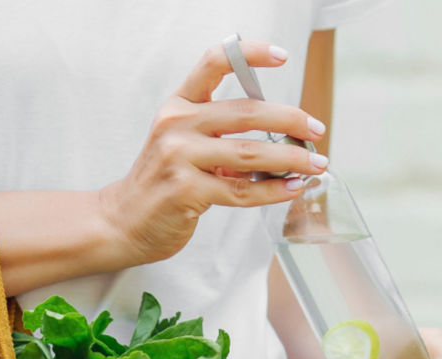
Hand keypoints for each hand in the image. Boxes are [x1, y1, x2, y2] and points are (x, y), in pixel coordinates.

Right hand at [98, 40, 328, 265]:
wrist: (124, 220)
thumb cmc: (164, 180)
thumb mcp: (184, 142)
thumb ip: (222, 132)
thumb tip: (284, 135)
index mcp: (179, 105)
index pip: (215, 63)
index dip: (251, 54)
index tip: (282, 58)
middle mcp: (176, 124)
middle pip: (246, 112)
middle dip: (290, 120)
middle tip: (316, 129)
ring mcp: (179, 157)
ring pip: (250, 154)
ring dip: (291, 159)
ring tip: (315, 164)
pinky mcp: (186, 191)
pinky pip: (241, 191)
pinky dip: (272, 191)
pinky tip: (292, 188)